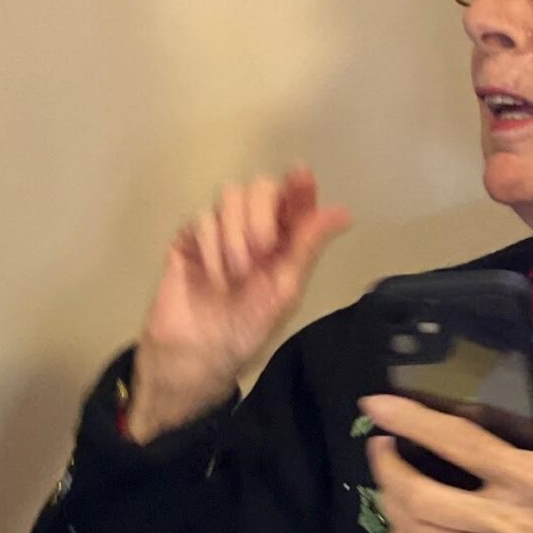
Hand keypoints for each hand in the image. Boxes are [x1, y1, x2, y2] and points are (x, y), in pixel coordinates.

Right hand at [126, 167, 351, 441]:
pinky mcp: (189, 239)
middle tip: (262, 248)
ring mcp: (218, 232)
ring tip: (237, 274)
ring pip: (230, 197)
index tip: (301, 176)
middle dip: (261, 214)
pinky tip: (215, 277)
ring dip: (236, 234)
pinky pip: (202, 219)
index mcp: (283, 243)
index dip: (298, 185)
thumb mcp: (283, 292)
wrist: (196, 357)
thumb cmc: (245, 331)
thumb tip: (343, 212)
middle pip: (259, 189)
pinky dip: (212, 247)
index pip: (294, 201)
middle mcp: (252, 230)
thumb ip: (306, 246)